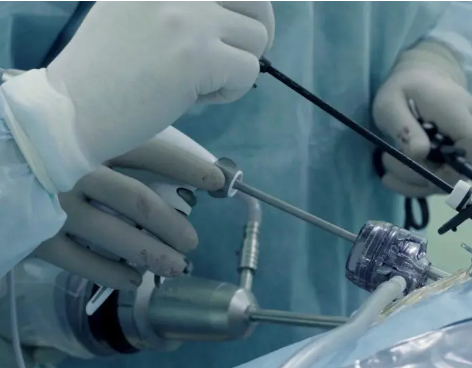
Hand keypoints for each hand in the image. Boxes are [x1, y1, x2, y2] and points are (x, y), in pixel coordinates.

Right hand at [0, 1, 273, 192]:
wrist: (71, 109)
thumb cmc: (102, 70)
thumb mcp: (135, 10)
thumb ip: (180, 5)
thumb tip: (234, 13)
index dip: (242, 8)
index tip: (231, 30)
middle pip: (257, 1)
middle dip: (258, 31)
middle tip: (236, 58)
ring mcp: (190, 18)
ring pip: (257, 38)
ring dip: (237, 66)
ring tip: (202, 83)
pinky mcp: (199, 56)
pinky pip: (249, 71)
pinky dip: (231, 91)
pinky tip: (196, 98)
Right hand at [31, 127, 224, 290]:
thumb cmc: (27, 136)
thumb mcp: (69, 126)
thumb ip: (107, 136)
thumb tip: (158, 154)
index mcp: (90, 138)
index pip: (152, 152)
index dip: (190, 168)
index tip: (220, 183)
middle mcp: (74, 170)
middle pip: (140, 200)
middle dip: (173, 224)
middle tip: (192, 242)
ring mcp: (53, 204)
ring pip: (116, 235)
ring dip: (152, 255)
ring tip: (176, 267)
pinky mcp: (33, 234)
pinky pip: (80, 261)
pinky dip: (110, 274)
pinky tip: (131, 280)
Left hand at [373, 41, 471, 197]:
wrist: (422, 79)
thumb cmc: (404, 88)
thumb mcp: (391, 102)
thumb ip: (404, 127)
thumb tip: (420, 154)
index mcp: (460, 111)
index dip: (449, 166)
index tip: (415, 167)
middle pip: (459, 170)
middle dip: (421, 177)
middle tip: (386, 162)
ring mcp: (469, 143)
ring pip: (450, 179)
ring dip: (416, 182)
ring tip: (386, 168)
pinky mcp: (460, 155)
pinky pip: (444, 176)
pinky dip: (419, 182)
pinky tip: (394, 177)